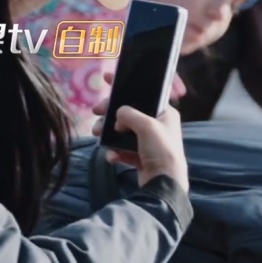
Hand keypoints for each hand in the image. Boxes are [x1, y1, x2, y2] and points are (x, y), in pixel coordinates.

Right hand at [91, 71, 188, 191]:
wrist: (164, 184)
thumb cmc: (161, 150)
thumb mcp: (146, 125)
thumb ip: (129, 113)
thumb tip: (118, 113)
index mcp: (165, 113)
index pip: (143, 94)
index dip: (125, 86)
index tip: (108, 78)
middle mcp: (158, 126)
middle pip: (129, 113)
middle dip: (110, 113)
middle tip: (96, 111)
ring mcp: (150, 143)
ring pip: (123, 132)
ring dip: (108, 132)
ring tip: (96, 134)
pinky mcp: (142, 159)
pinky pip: (124, 150)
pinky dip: (115, 152)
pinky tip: (111, 156)